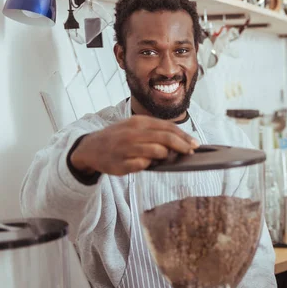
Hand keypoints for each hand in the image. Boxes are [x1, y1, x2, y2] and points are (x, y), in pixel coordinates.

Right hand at [70, 115, 198, 175]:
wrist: (90, 148)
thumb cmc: (120, 138)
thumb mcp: (135, 127)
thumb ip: (155, 132)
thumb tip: (180, 142)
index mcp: (139, 122)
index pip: (168, 127)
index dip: (184, 136)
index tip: (195, 144)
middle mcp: (133, 133)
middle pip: (166, 138)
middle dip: (182, 146)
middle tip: (191, 152)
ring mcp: (126, 148)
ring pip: (157, 152)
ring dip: (165, 156)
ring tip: (165, 158)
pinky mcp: (121, 164)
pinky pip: (143, 165)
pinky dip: (149, 165)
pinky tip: (148, 164)